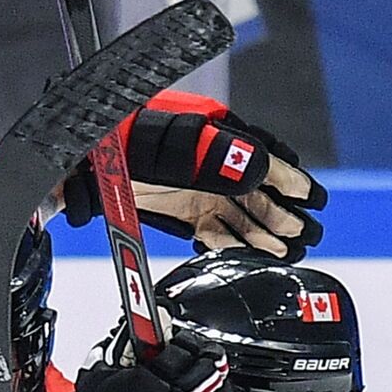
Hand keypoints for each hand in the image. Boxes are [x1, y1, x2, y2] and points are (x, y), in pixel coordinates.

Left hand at [62, 91, 326, 261]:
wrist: (81, 163)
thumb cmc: (122, 144)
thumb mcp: (167, 149)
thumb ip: (214, 158)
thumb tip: (262, 167)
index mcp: (213, 136)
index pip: (261, 157)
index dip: (288, 178)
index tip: (310, 197)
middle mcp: (210, 163)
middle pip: (255, 191)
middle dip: (280, 214)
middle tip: (305, 236)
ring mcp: (196, 188)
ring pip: (238, 214)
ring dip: (262, 234)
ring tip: (286, 252)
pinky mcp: (181, 209)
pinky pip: (213, 229)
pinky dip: (231, 243)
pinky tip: (251, 255)